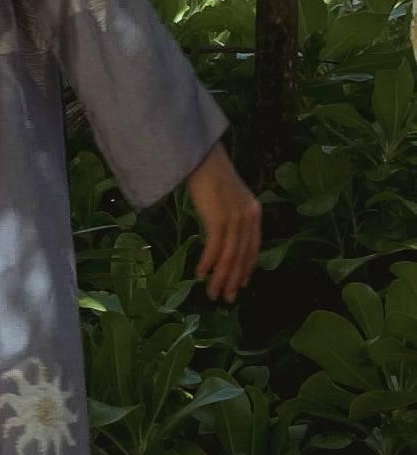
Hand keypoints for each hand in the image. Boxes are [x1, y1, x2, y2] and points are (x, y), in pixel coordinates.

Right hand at [185, 141, 261, 301]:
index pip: (253, 247)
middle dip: (233, 280)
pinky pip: (215, 247)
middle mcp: (249, 217)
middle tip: (226, 298)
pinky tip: (201, 273)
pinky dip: (208, 262)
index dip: (247, 268)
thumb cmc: (208, 174)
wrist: (201, 156)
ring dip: (220, 278)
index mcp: (254, 212)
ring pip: (229, 256)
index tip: (241, 285)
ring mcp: (235, 218)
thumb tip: (222, 235)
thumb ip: (230, 215)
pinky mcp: (219, 217)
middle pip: (242, 256)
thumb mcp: (227, 197)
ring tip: (212, 293)